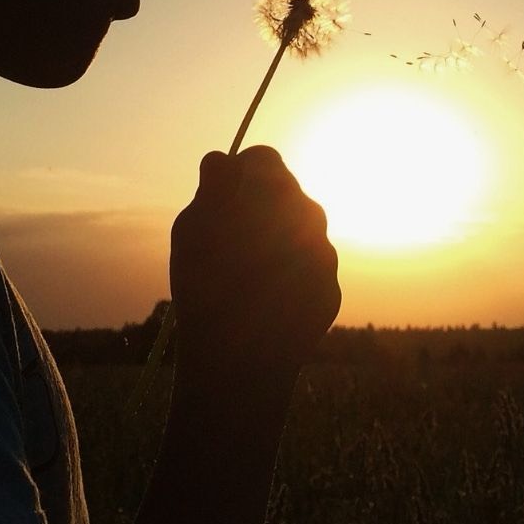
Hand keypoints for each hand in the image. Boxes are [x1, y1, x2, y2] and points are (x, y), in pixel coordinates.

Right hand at [169, 147, 340, 383]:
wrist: (240, 363)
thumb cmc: (205, 286)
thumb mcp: (192, 227)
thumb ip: (212, 187)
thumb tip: (223, 160)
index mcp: (276, 190)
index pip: (262, 159)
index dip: (237, 174)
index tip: (218, 198)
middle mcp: (311, 217)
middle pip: (283, 195)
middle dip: (256, 208)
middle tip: (224, 238)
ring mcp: (326, 257)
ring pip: (298, 235)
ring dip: (273, 243)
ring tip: (239, 276)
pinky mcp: (331, 292)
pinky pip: (307, 273)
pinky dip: (287, 279)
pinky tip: (260, 303)